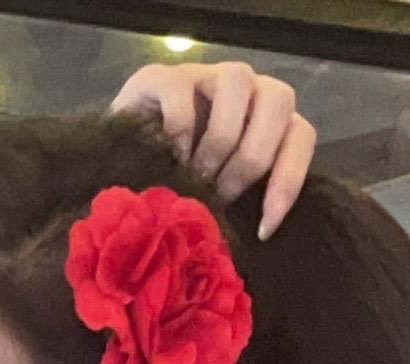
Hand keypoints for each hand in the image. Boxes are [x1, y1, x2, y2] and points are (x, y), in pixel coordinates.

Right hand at [111, 60, 316, 238]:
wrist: (110, 173)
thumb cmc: (167, 194)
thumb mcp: (209, 204)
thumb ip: (234, 207)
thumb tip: (255, 239)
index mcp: (262, 122)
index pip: (299, 135)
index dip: (288, 181)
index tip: (263, 227)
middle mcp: (243, 91)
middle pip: (279, 101)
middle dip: (250, 158)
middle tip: (218, 192)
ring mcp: (203, 77)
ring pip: (239, 81)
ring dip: (219, 139)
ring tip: (193, 173)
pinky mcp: (161, 77)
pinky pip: (182, 92)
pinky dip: (178, 130)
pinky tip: (166, 157)